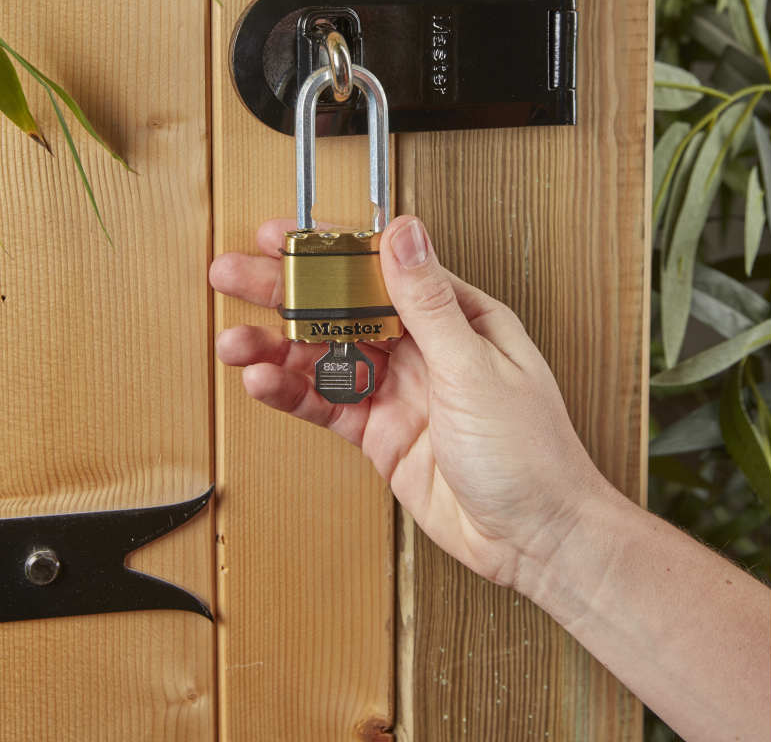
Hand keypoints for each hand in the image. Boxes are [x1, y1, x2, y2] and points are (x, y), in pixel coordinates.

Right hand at [209, 214, 608, 592]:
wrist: (537, 539)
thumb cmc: (532, 453)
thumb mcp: (475, 367)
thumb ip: (429, 302)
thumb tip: (405, 232)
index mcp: (457, 315)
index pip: (381, 267)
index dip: (328, 251)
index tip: (282, 236)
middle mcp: (424, 346)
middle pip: (342, 308)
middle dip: (286, 292)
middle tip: (233, 276)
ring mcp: (399, 390)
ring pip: (326, 356)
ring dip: (278, 347)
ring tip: (234, 342)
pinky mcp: (380, 433)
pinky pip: (328, 404)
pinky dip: (293, 393)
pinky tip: (263, 382)